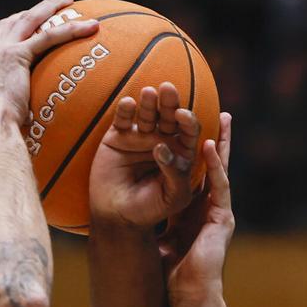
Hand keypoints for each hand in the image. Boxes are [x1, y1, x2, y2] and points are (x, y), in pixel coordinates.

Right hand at [0, 0, 97, 175]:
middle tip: (51, 5)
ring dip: (50, 8)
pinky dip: (70, 30)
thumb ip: (11, 121)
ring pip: (30, 20)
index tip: (26, 28)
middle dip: (31, 11)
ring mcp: (0, 53)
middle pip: (11, 23)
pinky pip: (48, 37)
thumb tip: (25, 134)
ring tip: (70, 1)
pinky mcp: (16, 56)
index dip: (12, 33)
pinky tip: (91, 27)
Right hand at [89, 82, 202, 228]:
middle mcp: (162, 141)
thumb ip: (176, 174)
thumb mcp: (173, 197)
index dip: (188, 121)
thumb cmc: (150, 210)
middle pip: (169, 116)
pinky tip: (128, 104)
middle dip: (170, 102)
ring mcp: (140, 137)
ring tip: (148, 93)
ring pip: (148, 113)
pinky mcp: (118, 136)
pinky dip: (125, 110)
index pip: (189, 132)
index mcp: (181, 153)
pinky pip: (123, 119)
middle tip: (168, 89)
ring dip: (149, 102)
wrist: (117, 217)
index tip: (183, 115)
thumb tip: (162, 147)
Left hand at [164, 112, 233, 301]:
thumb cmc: (175, 274)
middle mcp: (212, 207)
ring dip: (220, 142)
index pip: (197, 175)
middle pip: (214, 167)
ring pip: (222, 171)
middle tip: (219, 113)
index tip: (189, 130)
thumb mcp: (163, 242)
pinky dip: (215, 165)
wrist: (191, 294)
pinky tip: (208, 145)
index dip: (195, 153)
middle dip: (217, 139)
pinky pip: (219, 186)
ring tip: (219, 118)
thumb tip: (135, 220)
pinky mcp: (223, 218)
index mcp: (198, 210)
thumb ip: (157, 226)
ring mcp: (220, 211)